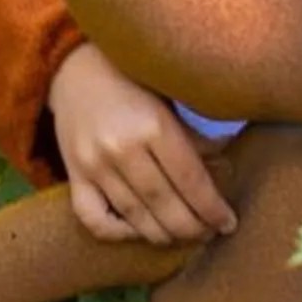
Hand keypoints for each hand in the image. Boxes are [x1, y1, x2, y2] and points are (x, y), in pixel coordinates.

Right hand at [45, 43, 235, 245]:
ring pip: (135, 217)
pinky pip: (93, 219)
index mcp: (152, 124)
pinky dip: (118, 233)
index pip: (191, 181)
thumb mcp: (168, 101)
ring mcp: (94, 164)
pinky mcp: (73, 174)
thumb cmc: (131, 80)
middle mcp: (121, 147)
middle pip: (165, 205)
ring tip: (183, 235)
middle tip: (209, 234)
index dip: (212, 209)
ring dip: (164, 235)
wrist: (73, 66)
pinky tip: (137, 229)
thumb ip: (194, 138)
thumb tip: (227, 169)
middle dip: (193, 228)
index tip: (228, 223)